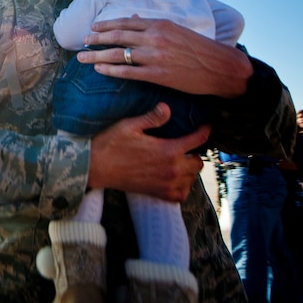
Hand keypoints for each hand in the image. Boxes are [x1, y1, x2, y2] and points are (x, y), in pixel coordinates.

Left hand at [77, 16, 250, 97]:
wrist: (221, 67)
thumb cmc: (200, 49)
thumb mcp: (177, 30)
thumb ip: (153, 25)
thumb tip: (132, 19)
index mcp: (159, 24)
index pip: (125, 22)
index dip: (106, 25)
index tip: (93, 28)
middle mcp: (154, 37)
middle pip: (117, 36)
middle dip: (97, 39)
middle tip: (83, 42)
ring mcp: (154, 56)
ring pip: (118, 54)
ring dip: (97, 55)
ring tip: (82, 57)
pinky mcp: (157, 74)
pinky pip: (127, 72)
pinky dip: (111, 70)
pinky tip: (99, 70)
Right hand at [87, 103, 207, 201]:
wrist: (95, 167)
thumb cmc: (110, 144)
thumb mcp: (130, 125)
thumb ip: (152, 118)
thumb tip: (167, 108)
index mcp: (168, 150)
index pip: (198, 140)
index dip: (205, 130)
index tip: (207, 125)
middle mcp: (171, 169)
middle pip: (198, 162)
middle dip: (196, 152)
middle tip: (188, 145)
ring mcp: (165, 184)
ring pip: (191, 178)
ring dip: (190, 169)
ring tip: (181, 160)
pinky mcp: (157, 193)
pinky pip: (181, 194)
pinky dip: (182, 187)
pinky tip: (175, 178)